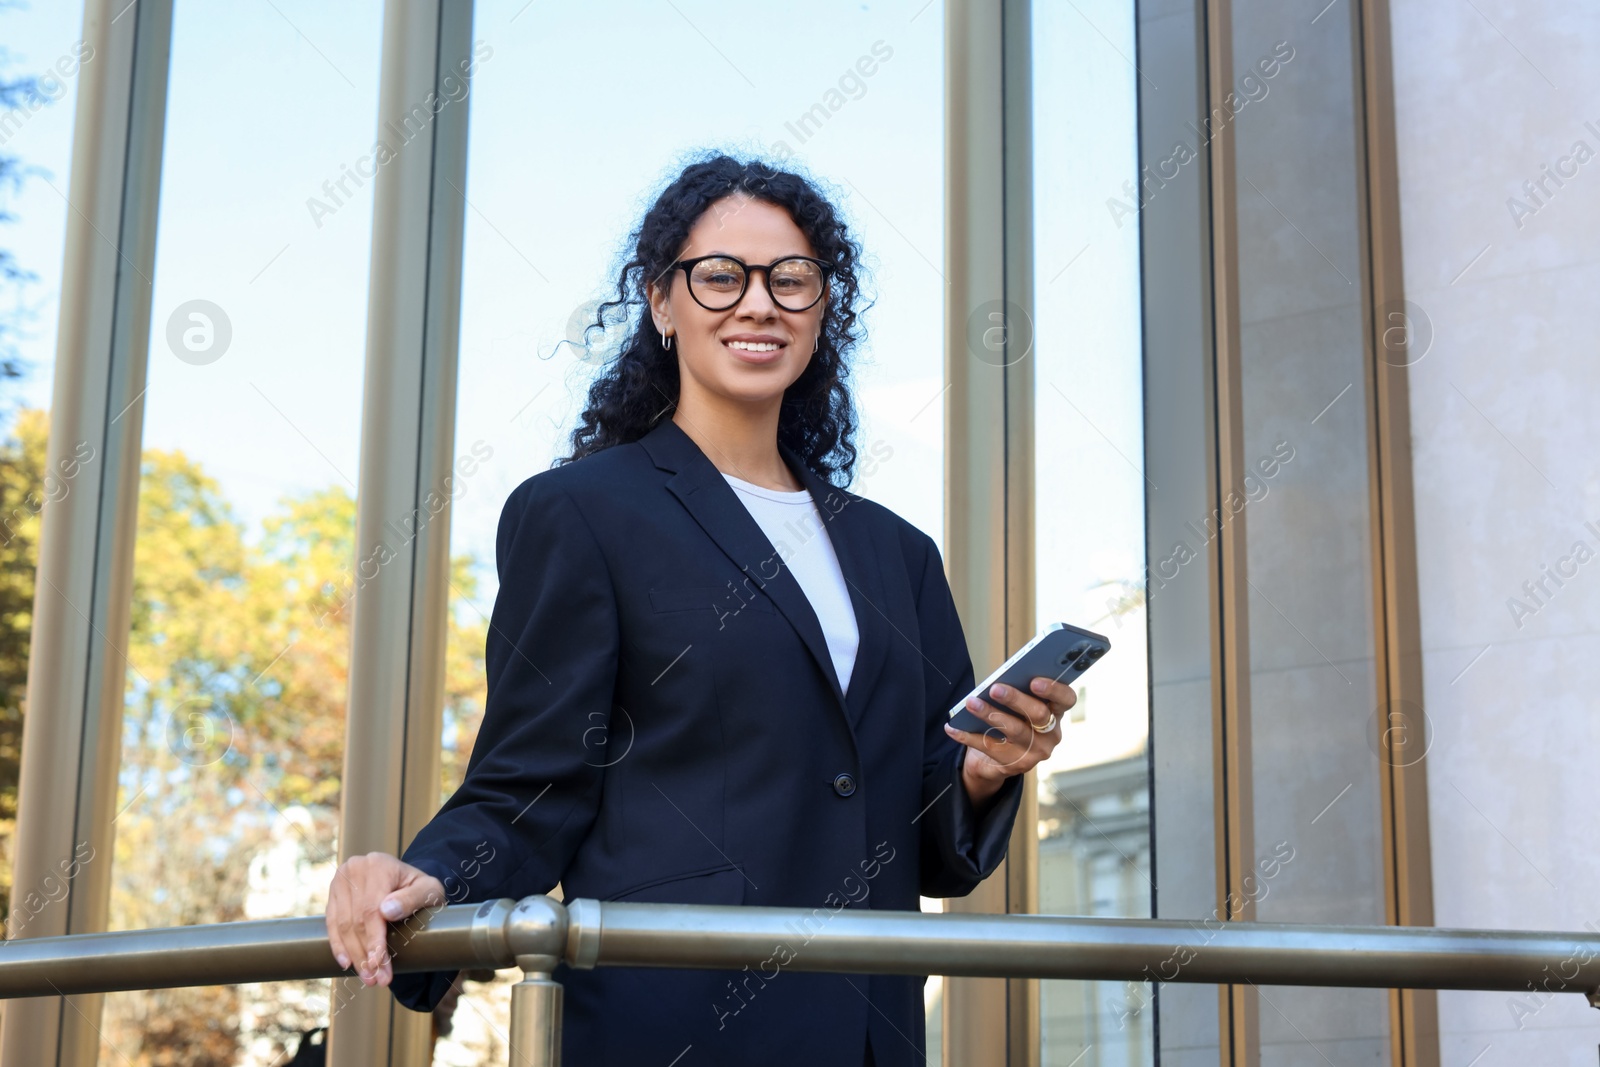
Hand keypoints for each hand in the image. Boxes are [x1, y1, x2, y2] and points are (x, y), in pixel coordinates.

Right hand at [325, 852, 445, 987]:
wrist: (408, 880)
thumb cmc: (421, 887)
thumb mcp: (429, 890)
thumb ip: (412, 898)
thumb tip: (387, 911)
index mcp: (378, 865)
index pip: (371, 910)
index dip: (374, 941)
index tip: (379, 966)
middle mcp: (355, 869)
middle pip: (355, 920)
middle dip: (365, 955)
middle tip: (377, 980)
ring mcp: (340, 880)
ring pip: (342, 925)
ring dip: (353, 955)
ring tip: (368, 978)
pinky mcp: (333, 893)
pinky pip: (331, 923)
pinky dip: (338, 945)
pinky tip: (346, 963)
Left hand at [944, 677, 1074, 805]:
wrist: (994, 759)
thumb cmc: (1008, 719)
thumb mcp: (1016, 705)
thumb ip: (1016, 690)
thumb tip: (998, 681)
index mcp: (1056, 713)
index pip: (1066, 699)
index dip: (1054, 690)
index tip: (1035, 681)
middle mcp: (1051, 734)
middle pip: (1038, 714)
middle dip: (1015, 699)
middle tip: (994, 689)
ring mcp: (1035, 753)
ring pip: (1014, 730)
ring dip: (989, 714)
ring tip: (971, 703)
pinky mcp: (1015, 766)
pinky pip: (990, 748)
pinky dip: (968, 736)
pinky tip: (952, 727)